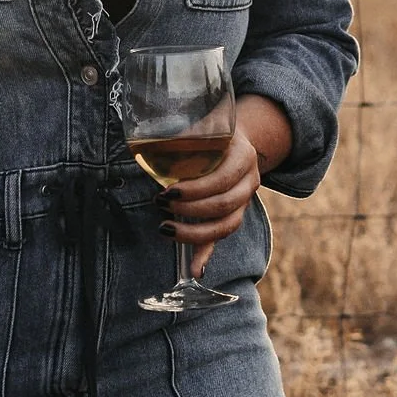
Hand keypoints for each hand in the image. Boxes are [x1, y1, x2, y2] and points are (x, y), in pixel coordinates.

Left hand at [159, 92, 290, 273]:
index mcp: (244, 156)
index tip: (168, 189)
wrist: (235, 138)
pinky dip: (206, 254)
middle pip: (225, 205)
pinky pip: (220, 238)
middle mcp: (249, 181)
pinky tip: (194, 270)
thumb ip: (183, 135)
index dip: (196, 189)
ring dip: (194, 233)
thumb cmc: (211, 131)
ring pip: (226, 226)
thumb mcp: (203, 125)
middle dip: (190, 208)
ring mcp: (244, 202)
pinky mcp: (232, 215)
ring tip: (164, 229)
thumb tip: (147, 142)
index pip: (224, 178)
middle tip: (160, 203)